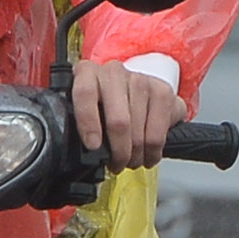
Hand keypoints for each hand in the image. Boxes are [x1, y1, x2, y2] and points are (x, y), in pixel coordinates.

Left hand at [69, 58, 185, 170]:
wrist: (138, 94)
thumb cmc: (106, 107)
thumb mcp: (86, 111)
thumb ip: (77, 125)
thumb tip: (76, 154)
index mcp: (87, 73)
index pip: (85, 93)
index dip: (88, 122)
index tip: (93, 146)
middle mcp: (113, 72)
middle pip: (118, 121)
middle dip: (119, 152)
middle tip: (116, 165)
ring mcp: (140, 80)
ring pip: (138, 131)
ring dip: (135, 156)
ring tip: (131, 161)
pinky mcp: (162, 91)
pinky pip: (157, 133)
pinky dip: (152, 152)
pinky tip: (148, 155)